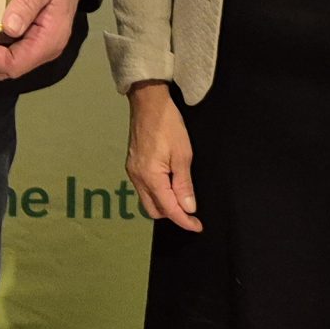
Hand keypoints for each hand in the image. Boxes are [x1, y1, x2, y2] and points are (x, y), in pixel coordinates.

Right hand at [122, 82, 200, 231]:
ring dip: (164, 203)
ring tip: (182, 195)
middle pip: (154, 210)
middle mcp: (137, 178)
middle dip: (173, 214)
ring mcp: (132, 171)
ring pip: (148, 200)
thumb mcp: (183, 154)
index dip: (184, 221)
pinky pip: (144, 188)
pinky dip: (157, 192)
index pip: (169, 209)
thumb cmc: (168, 124)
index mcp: (150, 177)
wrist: (148, 102)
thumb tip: (188, 208)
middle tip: (191, 210)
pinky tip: (169, 183)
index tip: (197, 226)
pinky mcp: (132, 164)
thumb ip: (184, 184)